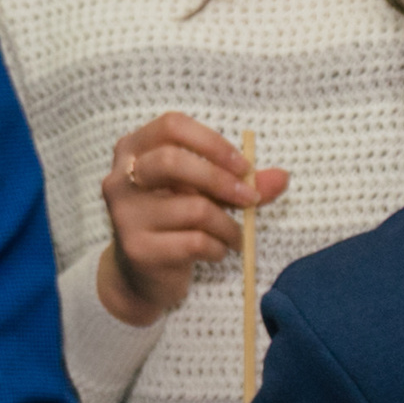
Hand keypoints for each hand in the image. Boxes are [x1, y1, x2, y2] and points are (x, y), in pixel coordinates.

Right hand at [97, 113, 288, 326]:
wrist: (142, 277)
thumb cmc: (174, 224)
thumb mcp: (205, 195)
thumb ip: (240, 183)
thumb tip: (283, 177)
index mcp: (133, 150)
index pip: (171, 126)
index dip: (212, 143)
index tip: (244, 167)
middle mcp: (120, 178)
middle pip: (172, 160)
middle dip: (222, 180)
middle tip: (250, 200)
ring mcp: (125, 214)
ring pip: (193, 208)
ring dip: (228, 226)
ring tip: (234, 236)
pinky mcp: (138, 249)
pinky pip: (195, 242)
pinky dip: (218, 248)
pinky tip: (216, 251)